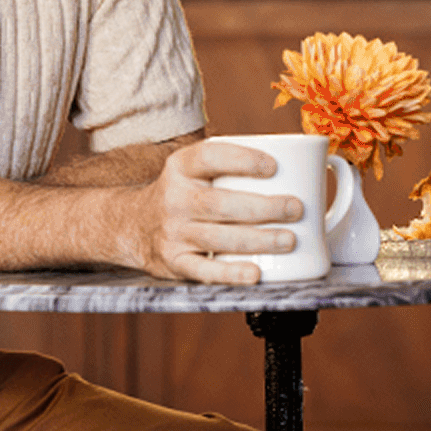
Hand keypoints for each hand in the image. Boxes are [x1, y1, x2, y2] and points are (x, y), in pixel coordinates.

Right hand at [125, 141, 302, 284]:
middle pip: (219, 203)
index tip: (274, 167)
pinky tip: (255, 273)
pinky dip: (231, 273)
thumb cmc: (184, 194)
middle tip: (295, 208)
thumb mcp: (193, 170)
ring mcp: (173, 233)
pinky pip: (204, 270)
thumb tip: (294, 162)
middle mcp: (174, 199)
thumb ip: (230, 163)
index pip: (209, 157)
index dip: (242, 160)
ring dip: (257, 240)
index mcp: (181, 168)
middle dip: (263, 207)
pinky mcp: (174, 262)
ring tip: (289, 239)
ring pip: (217, 237)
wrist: (134, 226)